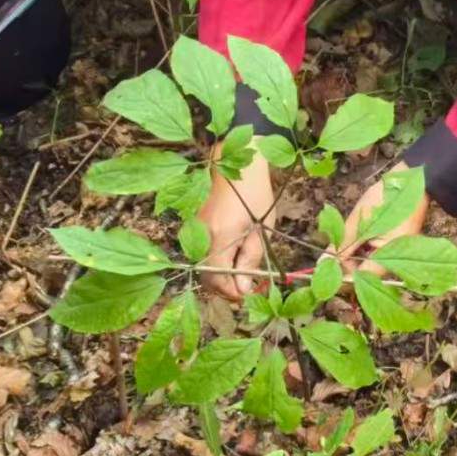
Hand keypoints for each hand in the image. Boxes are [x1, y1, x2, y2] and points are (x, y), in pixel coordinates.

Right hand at [199, 149, 275, 300]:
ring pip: (203, 266)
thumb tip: (243, 289)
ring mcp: (195, 230)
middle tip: (248, 287)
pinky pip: (202, 252)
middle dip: (226, 287)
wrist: (236, 163)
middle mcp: (201, 236)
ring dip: (221, 276)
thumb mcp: (262, 229)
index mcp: (220, 236)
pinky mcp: (195, 226)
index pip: (219, 279)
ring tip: (243, 272)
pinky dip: (215, 261)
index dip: (234, 291)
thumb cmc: (255, 194)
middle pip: (207, 277)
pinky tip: (232, 257)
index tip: (250, 293)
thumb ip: (251, 259)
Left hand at [333, 163, 429, 274]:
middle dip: (348, 264)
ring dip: (356, 254)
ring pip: (371, 262)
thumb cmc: (384, 198)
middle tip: (333, 249)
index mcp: (390, 258)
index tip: (326, 264)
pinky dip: (366, 246)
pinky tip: (358, 235)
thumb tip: (323, 263)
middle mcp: (397, 260)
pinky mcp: (398, 243)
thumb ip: (342, 245)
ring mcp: (398, 252)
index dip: (341, 273)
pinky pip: (379, 252)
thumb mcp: (358, 221)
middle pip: (367, 273)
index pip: (361, 278)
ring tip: (344, 239)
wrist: (410, 178)